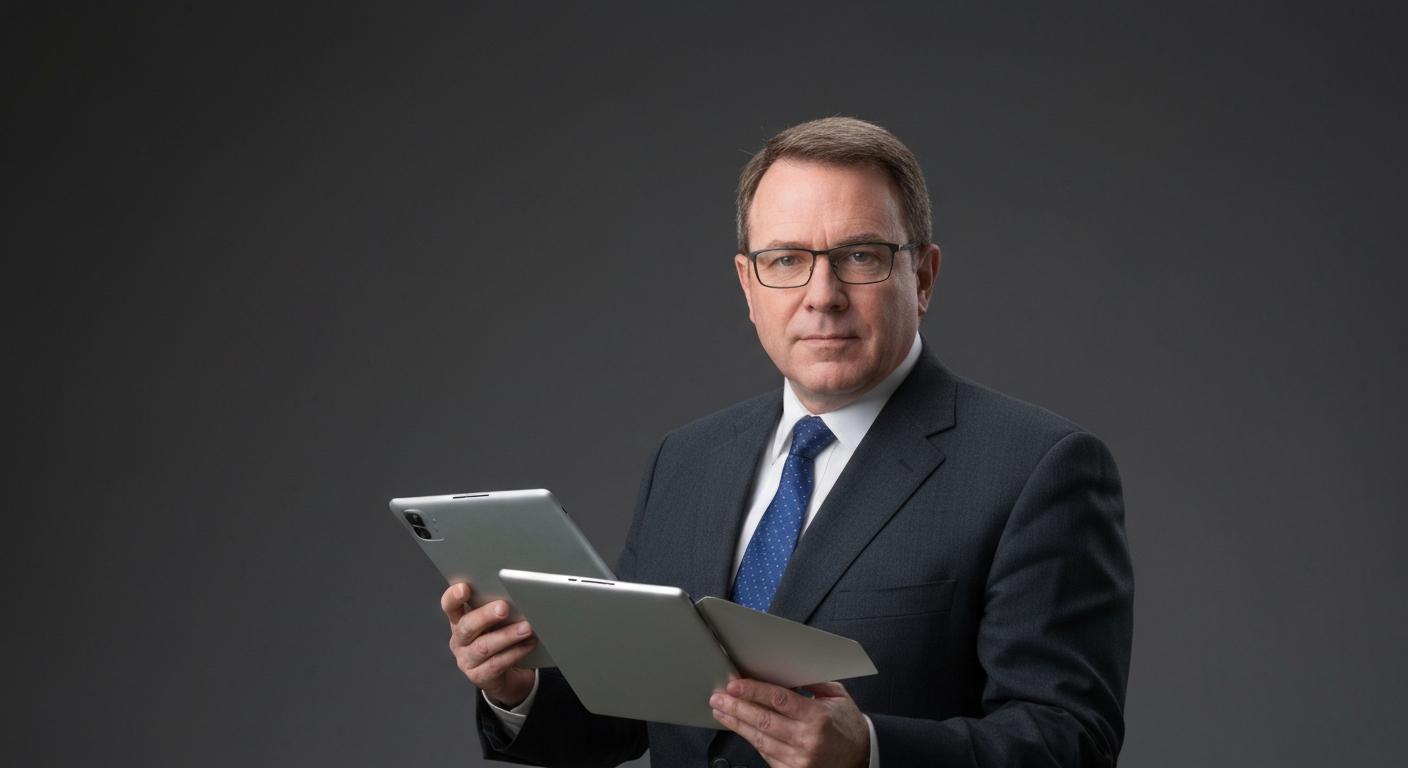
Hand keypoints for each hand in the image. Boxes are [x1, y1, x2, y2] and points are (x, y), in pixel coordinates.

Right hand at [441, 583, 536, 707]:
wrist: (507, 676)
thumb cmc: (501, 640)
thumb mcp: (496, 622)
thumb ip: (498, 609)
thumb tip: (517, 595)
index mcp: (459, 621)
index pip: (450, 607)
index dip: (453, 597)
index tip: (464, 588)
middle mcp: (459, 641)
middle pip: (467, 626)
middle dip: (485, 615)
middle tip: (503, 607)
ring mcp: (467, 660)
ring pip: (484, 646)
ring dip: (507, 636)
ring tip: (526, 628)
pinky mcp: (479, 677)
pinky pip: (497, 663)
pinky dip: (516, 652)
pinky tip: (529, 643)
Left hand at [711, 679, 869, 767]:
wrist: (860, 757)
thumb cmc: (847, 724)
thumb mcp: (836, 696)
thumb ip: (811, 681)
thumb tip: (784, 668)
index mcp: (818, 717)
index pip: (779, 700)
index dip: (753, 691)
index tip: (735, 684)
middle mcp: (807, 740)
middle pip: (763, 720)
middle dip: (736, 707)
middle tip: (718, 697)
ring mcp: (799, 759)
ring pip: (759, 739)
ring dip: (737, 724)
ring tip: (721, 711)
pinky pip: (765, 754)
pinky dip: (751, 739)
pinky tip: (740, 728)